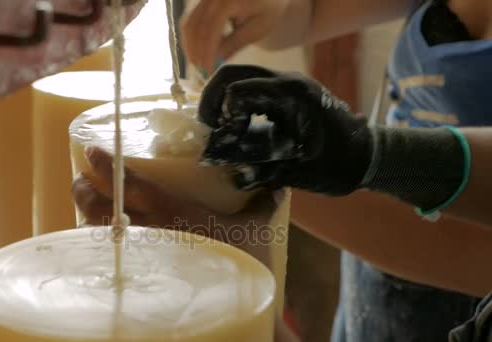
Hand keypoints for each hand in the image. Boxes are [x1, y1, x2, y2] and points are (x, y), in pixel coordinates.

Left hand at [72, 147, 299, 341]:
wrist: (235, 304)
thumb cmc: (243, 263)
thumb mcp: (256, 228)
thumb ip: (263, 202)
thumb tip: (277, 184)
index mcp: (175, 212)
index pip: (132, 184)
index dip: (108, 165)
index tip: (92, 151)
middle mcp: (152, 231)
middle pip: (104, 208)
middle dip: (85, 190)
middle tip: (79, 177)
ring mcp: (144, 254)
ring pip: (99, 231)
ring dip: (84, 213)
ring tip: (81, 200)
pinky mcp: (143, 272)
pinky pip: (108, 254)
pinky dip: (94, 240)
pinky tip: (94, 234)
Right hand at [180, 0, 290, 72]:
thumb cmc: (267, 10)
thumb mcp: (256, 30)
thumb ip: (234, 44)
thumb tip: (215, 61)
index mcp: (229, 0)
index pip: (211, 28)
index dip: (207, 52)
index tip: (208, 70)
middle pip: (195, 26)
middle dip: (196, 52)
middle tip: (201, 71)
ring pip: (188, 24)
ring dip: (190, 47)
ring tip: (198, 64)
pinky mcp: (202, 2)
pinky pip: (190, 21)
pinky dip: (191, 39)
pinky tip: (197, 53)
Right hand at [198, 64, 373, 195]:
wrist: (370, 157)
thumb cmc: (341, 164)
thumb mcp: (302, 172)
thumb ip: (266, 173)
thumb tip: (233, 177)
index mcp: (292, 94)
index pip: (239, 88)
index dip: (218, 110)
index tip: (215, 135)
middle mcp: (287, 82)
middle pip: (234, 73)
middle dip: (213, 97)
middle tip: (208, 125)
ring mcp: (288, 86)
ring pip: (241, 77)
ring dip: (224, 100)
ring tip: (221, 129)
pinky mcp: (287, 96)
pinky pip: (253, 89)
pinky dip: (238, 105)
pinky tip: (238, 129)